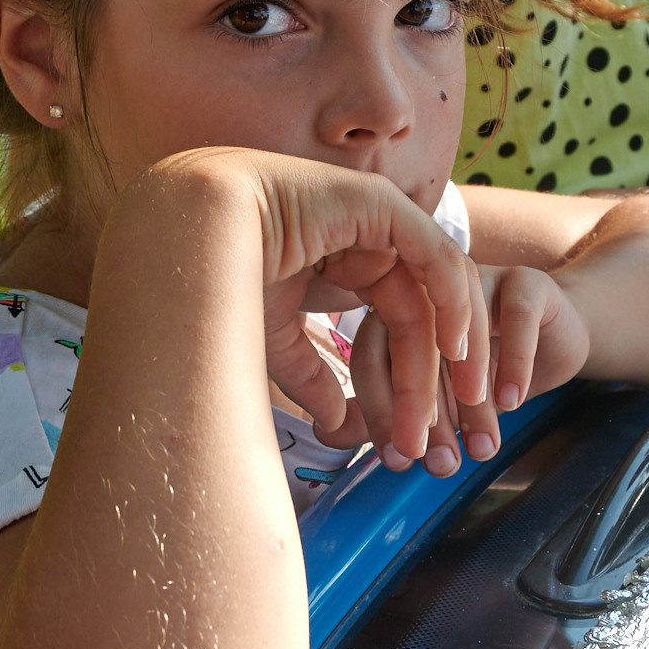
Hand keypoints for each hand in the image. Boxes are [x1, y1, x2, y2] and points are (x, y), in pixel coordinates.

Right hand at [191, 151, 484, 467]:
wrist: (185, 233)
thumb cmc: (217, 279)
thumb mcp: (276, 340)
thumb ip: (313, 379)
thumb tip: (340, 427)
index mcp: (349, 266)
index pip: (402, 329)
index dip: (411, 389)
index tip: (412, 444)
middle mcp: (371, 241)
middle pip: (428, 316)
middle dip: (439, 382)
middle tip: (445, 440)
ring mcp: (378, 219)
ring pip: (441, 290)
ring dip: (459, 348)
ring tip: (463, 401)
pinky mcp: (380, 204)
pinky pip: (434, 255)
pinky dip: (452, 301)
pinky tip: (454, 349)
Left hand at [321, 263, 588, 476]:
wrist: (555, 339)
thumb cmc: (483, 367)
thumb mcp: (433, 394)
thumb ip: (384, 409)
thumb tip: (326, 436)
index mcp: (393, 306)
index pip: (371, 352)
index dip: (381, 409)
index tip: (399, 459)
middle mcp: (428, 285)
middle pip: (412, 342)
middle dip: (425, 412)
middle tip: (437, 463)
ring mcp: (476, 279)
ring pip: (464, 334)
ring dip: (471, 398)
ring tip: (480, 447)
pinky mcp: (526, 282)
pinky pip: (516, 318)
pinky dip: (512, 363)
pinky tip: (511, 402)